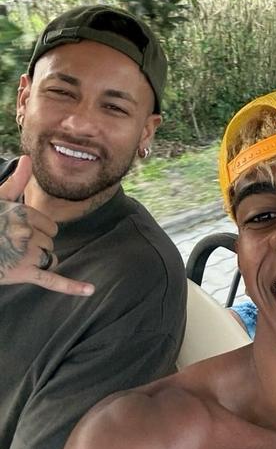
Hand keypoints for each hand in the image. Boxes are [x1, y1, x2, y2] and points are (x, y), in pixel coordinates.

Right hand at [0, 156, 93, 295]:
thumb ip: (16, 181)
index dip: (37, 232)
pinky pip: (53, 281)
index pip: (50, 226)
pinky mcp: (23, 274)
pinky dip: (73, 287)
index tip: (17, 233)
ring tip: (14, 259)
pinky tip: (91, 290)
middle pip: (51, 242)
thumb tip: (27, 158)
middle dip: (37, 246)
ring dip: (38, 261)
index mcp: (24, 213)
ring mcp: (27, 254)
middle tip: (11, 247)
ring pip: (51, 258)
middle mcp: (27, 232)